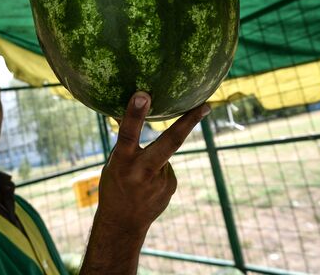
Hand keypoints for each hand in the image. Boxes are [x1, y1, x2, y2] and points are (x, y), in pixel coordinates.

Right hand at [80, 92, 209, 273]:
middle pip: (169, 142)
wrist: (123, 225)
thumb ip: (126, 139)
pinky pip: (167, 167)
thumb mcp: (114, 161)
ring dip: (155, 159)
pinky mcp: (171, 186)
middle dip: (188, 122)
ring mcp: (161, 180)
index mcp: (122, 162)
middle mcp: (143, 170)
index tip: (143, 94)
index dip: (135, 114)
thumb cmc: (114, 185)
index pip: (128, 134)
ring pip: (164, 154)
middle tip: (205, 106)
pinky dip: (159, 171)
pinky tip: (149, 187)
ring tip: (140, 179)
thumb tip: (128, 107)